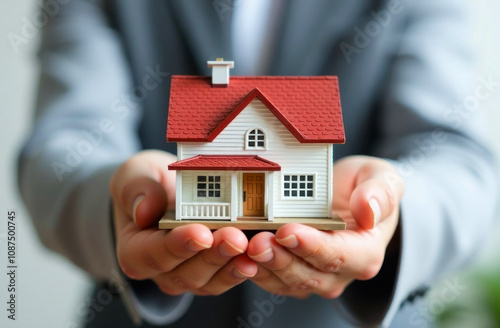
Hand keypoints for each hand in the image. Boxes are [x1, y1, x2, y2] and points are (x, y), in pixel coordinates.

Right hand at [109, 150, 256, 295]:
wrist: (167, 192)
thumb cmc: (148, 183)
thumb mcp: (135, 173)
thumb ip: (135, 188)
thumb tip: (143, 211)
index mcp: (135, 250)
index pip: (153, 255)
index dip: (178, 246)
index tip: (201, 233)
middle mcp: (161, 271)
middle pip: (185, 273)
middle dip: (213, 255)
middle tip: (235, 237)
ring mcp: (187, 276)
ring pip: (209, 281)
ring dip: (231, 265)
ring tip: (251, 246)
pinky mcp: (211, 275)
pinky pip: (226, 278)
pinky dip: (242, 268)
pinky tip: (258, 255)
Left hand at [247, 156, 403, 297]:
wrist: (351, 198)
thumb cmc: (366, 187)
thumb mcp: (382, 178)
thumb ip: (380, 192)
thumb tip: (369, 210)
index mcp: (365, 252)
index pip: (338, 256)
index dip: (312, 246)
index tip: (288, 231)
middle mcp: (340, 271)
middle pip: (307, 273)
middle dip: (280, 259)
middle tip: (258, 241)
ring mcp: (315, 276)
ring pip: (286, 281)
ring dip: (264, 267)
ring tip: (244, 247)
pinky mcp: (293, 273)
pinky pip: (272, 278)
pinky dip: (255, 268)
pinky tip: (238, 253)